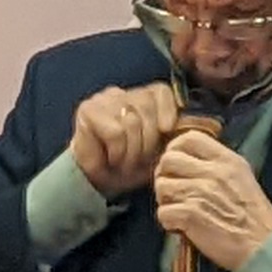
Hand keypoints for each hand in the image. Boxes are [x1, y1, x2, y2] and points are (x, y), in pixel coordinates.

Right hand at [69, 83, 183, 198]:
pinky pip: (116, 132)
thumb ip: (168, 134)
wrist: (96, 181)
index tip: (167, 129)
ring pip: (132, 122)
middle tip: (140, 160)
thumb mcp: (156, 150)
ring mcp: (103, 100)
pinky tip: (112, 159)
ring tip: (126, 162)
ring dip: (132, 151)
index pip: (160, 91)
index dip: (168, 109)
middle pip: (147, 107)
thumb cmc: (129, 166)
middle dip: (149, 140)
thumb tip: (182, 125)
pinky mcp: (88, 110)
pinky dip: (118, 152)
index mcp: (140, 99)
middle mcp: (122, 94)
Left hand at [155, 128, 271, 271]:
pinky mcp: (190, 215)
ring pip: (162, 186)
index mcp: (227, 160)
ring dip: (166, 200)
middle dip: (166, 175)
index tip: (178, 165)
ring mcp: (200, 193)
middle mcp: (213, 173)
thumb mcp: (243, 178)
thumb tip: (190, 159)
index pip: (189, 138)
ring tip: (180, 210)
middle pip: (169, 159)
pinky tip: (182, 226)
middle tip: (174, 191)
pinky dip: (169, 222)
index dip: (176, 149)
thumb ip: (218, 164)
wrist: (263, 247)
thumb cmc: (254, 217)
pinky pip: (163, 212)